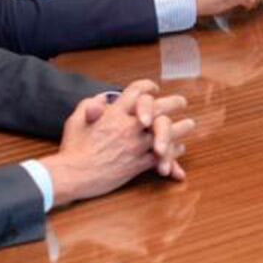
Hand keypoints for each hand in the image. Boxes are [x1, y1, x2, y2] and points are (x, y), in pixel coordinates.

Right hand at [42, 80, 195, 206]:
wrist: (73, 175)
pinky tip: (178, 149)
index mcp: (114, 114)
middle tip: (182, 102)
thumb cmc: (73, 148)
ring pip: (166, 133)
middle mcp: (128, 127)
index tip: (155, 88)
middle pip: (159, 109)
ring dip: (181, 128)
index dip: (148, 87)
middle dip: (174, 103)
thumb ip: (90, 105)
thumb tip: (105, 98)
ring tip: (189, 124)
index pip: (137, 92)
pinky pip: (162, 155)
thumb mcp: (76, 120)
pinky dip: (173, 152)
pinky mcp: (138, 164)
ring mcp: (135, 145)